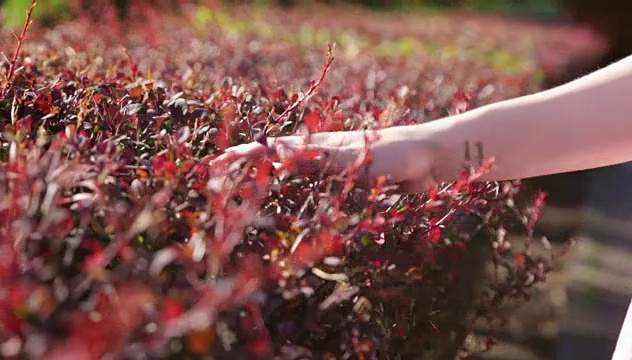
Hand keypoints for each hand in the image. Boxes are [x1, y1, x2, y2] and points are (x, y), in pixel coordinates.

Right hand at [211, 127, 439, 192]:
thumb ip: (316, 157)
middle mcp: (321, 156)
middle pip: (275, 160)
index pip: (272, 149)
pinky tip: (286, 204)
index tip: (215, 163)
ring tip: (239, 189)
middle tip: (217, 175)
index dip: (243, 156)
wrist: (431, 160)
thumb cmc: (395, 154)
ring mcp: (333, 171)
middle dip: (246, 168)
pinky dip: (295, 194)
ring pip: (291, 175)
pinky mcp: (348, 186)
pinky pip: (315, 191)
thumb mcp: (351, 156)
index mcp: (318, 145)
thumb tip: (274, 153)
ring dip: (265, 180)